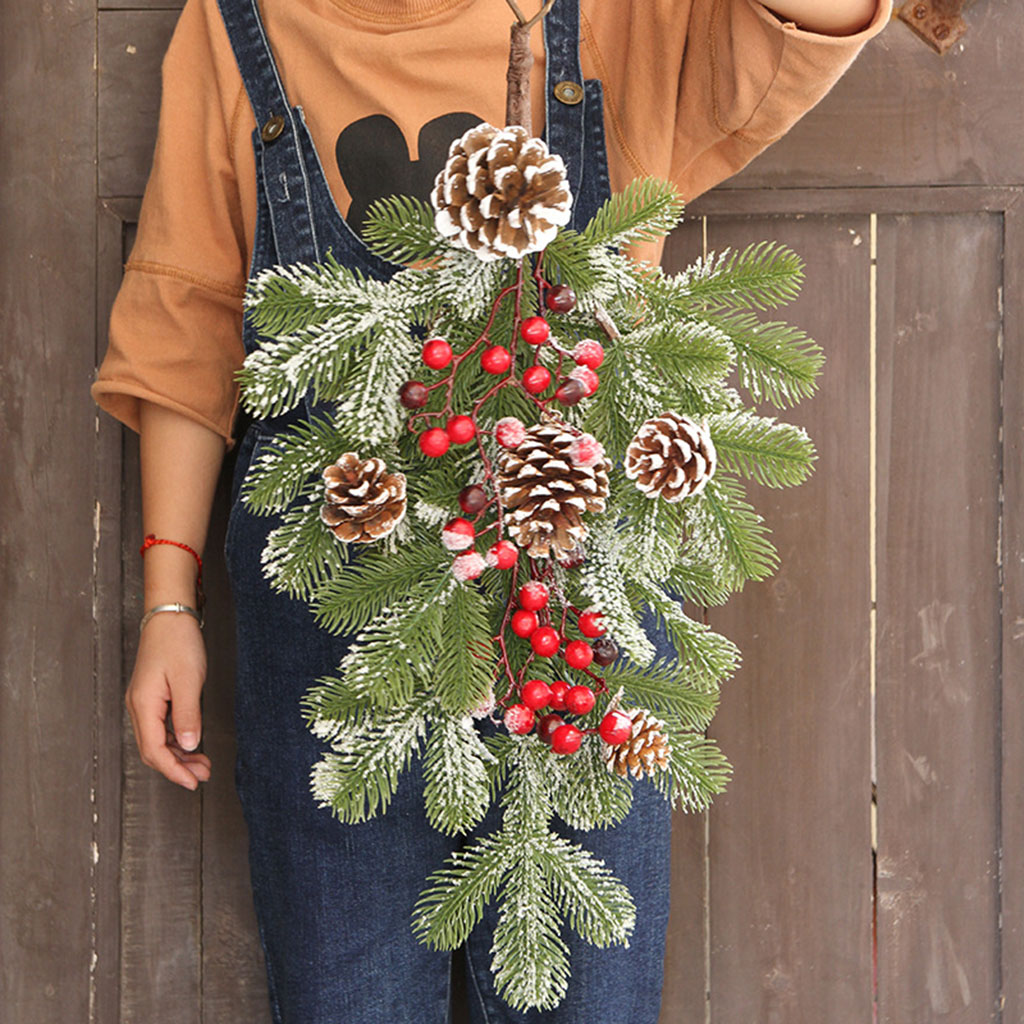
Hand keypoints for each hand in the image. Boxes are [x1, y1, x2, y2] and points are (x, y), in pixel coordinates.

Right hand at [125, 612, 212, 789]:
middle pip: (153, 750)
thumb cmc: (178, 642)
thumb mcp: (188, 680)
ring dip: (179, 754)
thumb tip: (188, 745)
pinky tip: (193, 744)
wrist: (170, 616)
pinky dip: (177, 739)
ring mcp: (144, 702)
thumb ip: (188, 715)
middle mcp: (139, 706)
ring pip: (157, 740)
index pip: (154, 750)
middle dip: (177, 766)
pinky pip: (161, 727)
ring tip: (203, 764)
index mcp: (144, 705)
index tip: (193, 782)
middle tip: (203, 775)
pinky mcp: (153, 696)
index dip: (174, 770)